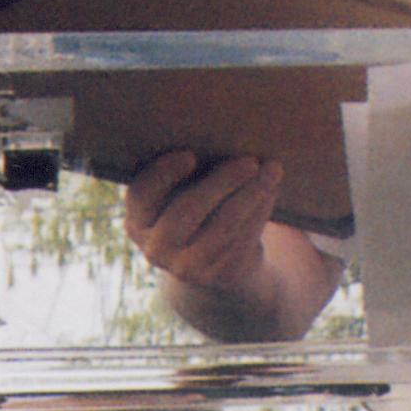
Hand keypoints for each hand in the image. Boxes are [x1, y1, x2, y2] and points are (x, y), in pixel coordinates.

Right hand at [123, 150, 340, 340]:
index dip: (162, 175)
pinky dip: (260, 210)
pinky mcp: (219, 275)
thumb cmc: (197, 209)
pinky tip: (271, 189)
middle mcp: (156, 247)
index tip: (189, 155)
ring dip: (251, 194)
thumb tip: (225, 134)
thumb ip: (189, 172)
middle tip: (249, 161)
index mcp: (138, 220)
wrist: (216, 262)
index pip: (142, 195)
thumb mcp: (182, 194)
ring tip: (272, 169)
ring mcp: (187, 267)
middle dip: (220, 183)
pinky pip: (242, 239)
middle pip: (186, 212)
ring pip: (222, 226)